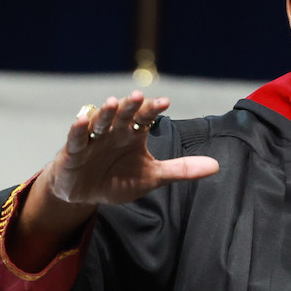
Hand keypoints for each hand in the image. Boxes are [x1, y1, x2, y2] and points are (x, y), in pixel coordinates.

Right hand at [10, 91, 219, 269]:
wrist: (85, 194)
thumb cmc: (118, 179)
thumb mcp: (152, 177)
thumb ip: (182, 170)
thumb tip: (216, 166)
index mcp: (133, 134)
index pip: (145, 118)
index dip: (153, 110)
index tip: (165, 102)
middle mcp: (114, 132)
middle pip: (123, 116)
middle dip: (130, 107)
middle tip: (139, 97)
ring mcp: (93, 140)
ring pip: (100, 122)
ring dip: (105, 113)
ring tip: (112, 103)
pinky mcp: (73, 152)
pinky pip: (77, 139)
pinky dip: (79, 130)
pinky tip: (82, 121)